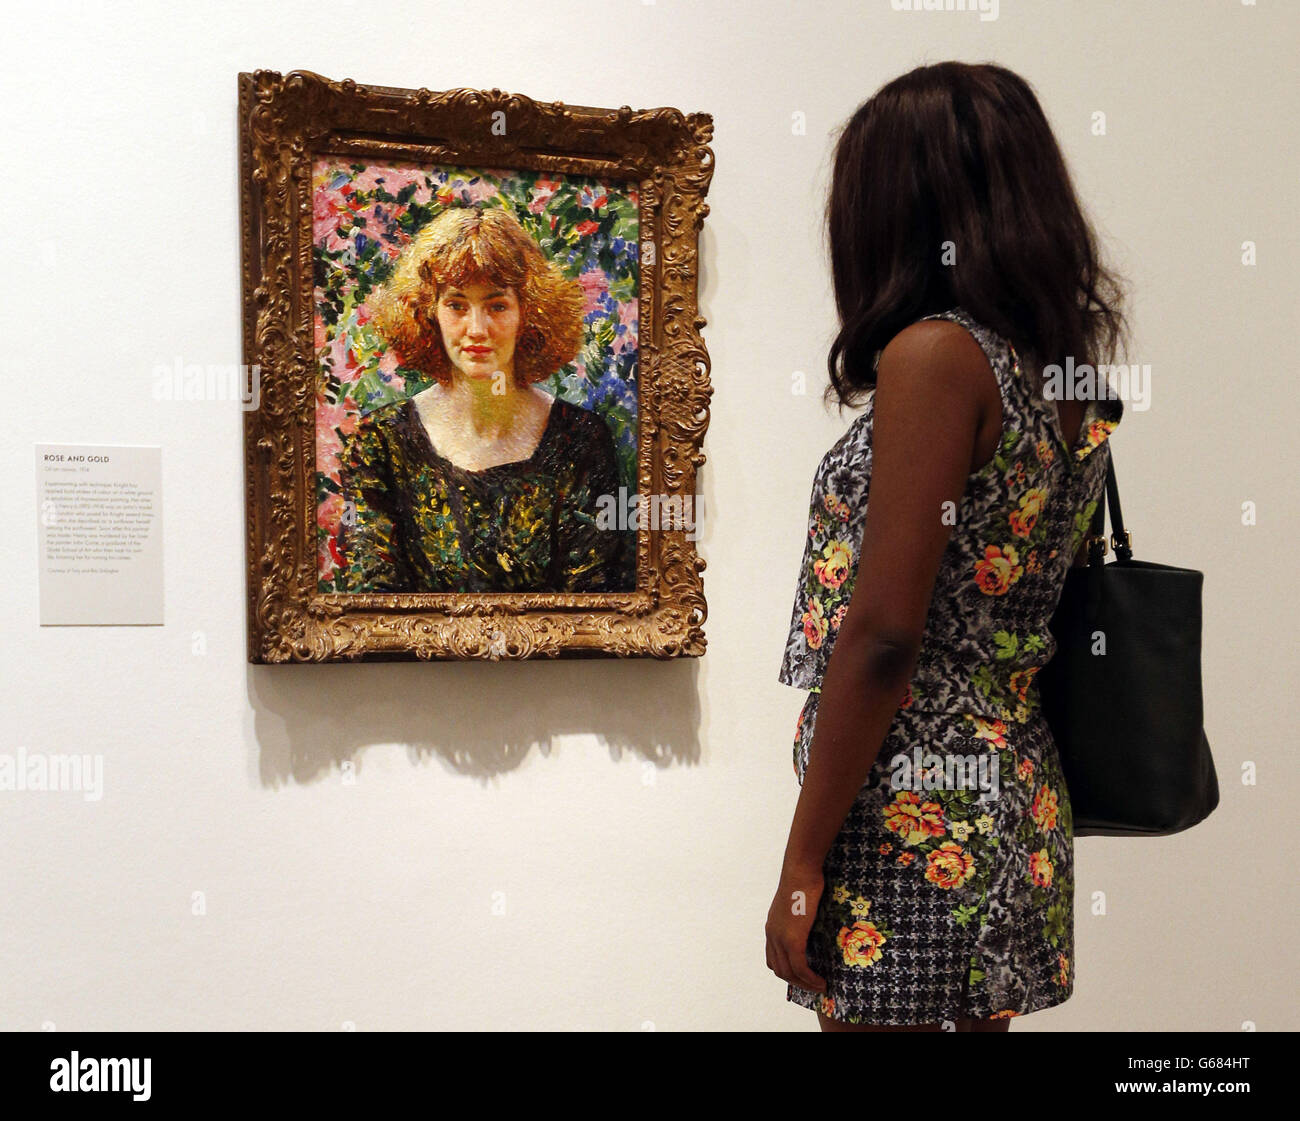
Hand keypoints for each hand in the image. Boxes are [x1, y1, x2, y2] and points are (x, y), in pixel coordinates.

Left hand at [765, 862, 826, 993]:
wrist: (801, 871)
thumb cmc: (804, 881)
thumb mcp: (797, 904)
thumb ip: (799, 919)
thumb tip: (812, 926)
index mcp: (772, 927)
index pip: (773, 959)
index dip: (787, 972)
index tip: (803, 977)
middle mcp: (772, 935)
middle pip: (779, 970)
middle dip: (797, 982)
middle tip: (814, 987)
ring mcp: (780, 938)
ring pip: (789, 973)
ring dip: (805, 984)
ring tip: (821, 987)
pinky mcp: (793, 939)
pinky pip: (800, 967)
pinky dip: (810, 979)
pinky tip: (821, 981)